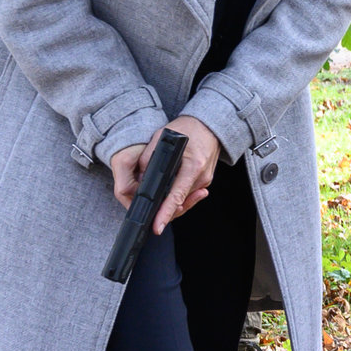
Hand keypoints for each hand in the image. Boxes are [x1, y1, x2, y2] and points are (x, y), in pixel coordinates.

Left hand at [109, 117, 222, 231]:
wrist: (210, 125)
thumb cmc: (186, 129)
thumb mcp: (162, 138)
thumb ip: (149, 158)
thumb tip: (140, 177)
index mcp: (192, 166)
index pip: (176, 195)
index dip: (166, 213)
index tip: (158, 226)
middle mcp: (201, 176)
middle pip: (181, 203)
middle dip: (166, 212)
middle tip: (153, 220)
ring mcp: (205, 179)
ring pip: (185, 200)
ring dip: (172, 205)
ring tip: (159, 209)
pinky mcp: (206, 180)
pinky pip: (189, 193)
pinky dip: (179, 197)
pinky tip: (170, 197)